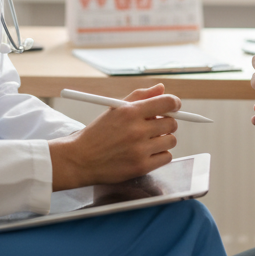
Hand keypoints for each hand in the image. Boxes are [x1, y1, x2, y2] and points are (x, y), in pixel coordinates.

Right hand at [48, 84, 178, 190]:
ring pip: (171, 140)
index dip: (174, 103)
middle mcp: (137, 130)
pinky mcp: (141, 167)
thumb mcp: (115, 109)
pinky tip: (147, 153)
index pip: (167, 102)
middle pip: (172, 123)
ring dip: (164, 140)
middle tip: (156, 126)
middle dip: (167, 123)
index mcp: (130, 112)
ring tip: (148, 141)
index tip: (174, 107)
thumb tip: (161, 88)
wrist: (80, 159)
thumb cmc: (97, 133)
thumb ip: (140, 97)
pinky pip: (166, 157)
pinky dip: (160, 155)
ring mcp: (140, 150)